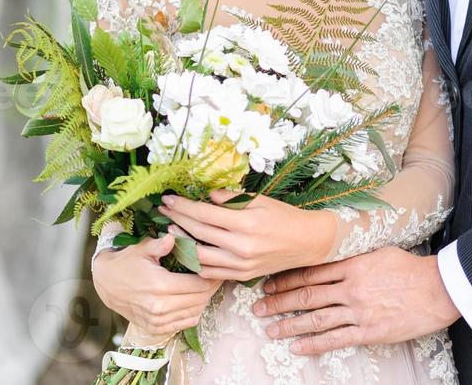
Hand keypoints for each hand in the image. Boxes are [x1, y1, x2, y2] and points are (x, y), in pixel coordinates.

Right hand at [92, 233, 221, 341]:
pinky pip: (184, 324)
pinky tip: (193, 299)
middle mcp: (159, 307)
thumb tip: (174, 237)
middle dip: (211, 288)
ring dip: (203, 300)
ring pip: (194, 313)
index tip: (218, 268)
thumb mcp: (142, 249)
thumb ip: (161, 244)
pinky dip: (193, 313)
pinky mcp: (154, 328)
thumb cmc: (126, 262)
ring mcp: (157, 321)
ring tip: (206, 286)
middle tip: (217, 275)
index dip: (212, 277)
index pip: (198, 285)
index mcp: (160, 285)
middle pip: (200, 300)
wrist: (106, 284)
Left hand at [162, 190, 336, 281]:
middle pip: (199, 233)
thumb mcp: (260, 200)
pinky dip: (196, 261)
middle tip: (165, 210)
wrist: (306, 243)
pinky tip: (188, 250)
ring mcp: (240, 264)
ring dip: (182, 242)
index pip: (205, 214)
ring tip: (172, 229)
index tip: (169, 199)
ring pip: (199, 256)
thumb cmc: (284, 217)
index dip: (183, 206)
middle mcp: (241, 246)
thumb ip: (231, 199)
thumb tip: (206, 196)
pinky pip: (210, 271)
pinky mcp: (241, 276)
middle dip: (178, 219)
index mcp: (246, 223)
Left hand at [251, 246, 459, 354]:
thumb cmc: (412, 268)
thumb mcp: (380, 251)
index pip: (311, 271)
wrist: (438, 289)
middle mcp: (350, 287)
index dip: (287, 278)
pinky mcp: (369, 331)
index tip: (269, 283)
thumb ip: (356, 255)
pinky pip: (336, 339)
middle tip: (258, 307)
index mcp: (353, 265)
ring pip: (316, 318)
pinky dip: (314, 343)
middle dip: (279, 301)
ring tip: (270, 329)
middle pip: (307, 295)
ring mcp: (358, 311)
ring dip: (290, 324)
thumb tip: (336, 254)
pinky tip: (297, 347)